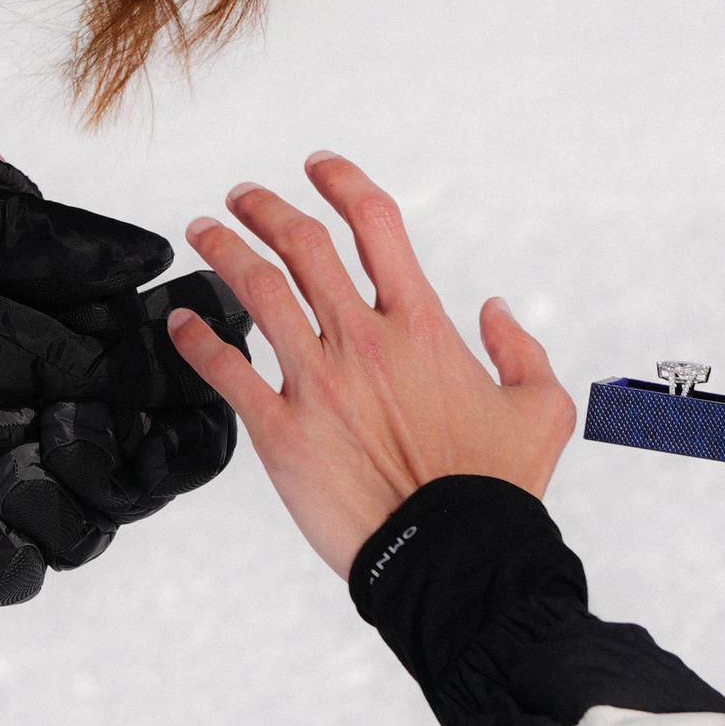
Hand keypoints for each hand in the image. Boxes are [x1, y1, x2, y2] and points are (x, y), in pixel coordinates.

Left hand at [0, 114, 243, 605]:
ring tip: (2, 461)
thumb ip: (78, 258)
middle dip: (112, 473)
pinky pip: (1, 564)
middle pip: (136, 488)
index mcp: (93, 355)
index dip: (187, 437)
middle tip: (57, 426)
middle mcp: (62, 417)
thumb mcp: (0, 239)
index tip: (161, 431)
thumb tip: (157, 259)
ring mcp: (12, 464)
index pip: (176, 416)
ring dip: (56, 511)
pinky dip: (4, 564)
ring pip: (78, 533)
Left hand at [171, 153, 575, 577]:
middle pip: (301, 244)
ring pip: (257, 290)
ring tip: (202, 231)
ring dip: (223, 249)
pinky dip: (197, 339)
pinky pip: (227, 371)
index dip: (341, 181)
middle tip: (241, 196)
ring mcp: (317, 383)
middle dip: (264, 207)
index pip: (375, 223)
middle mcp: (363, 340)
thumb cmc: (495, 491)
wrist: (452, 559)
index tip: (318, 166)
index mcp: (421, 325)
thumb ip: (520, 348)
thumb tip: (494, 309)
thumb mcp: (541, 408)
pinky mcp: (280, 433)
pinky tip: (183, 321)